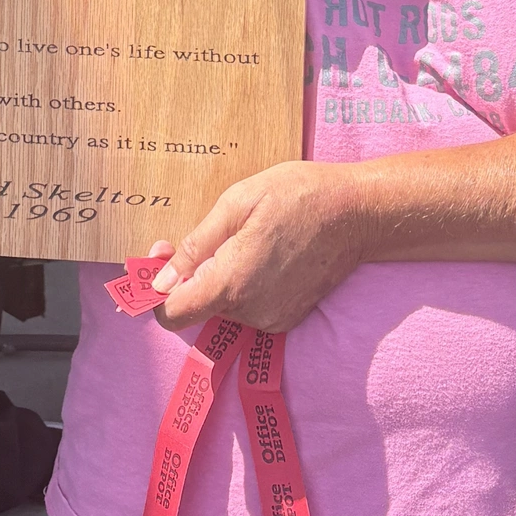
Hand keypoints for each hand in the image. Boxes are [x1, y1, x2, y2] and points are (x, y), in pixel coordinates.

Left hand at [148, 161, 372, 333]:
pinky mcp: (288, 318)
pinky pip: (248, 308)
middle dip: (190, 275)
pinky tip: (262, 253)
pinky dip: (243, 286)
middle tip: (205, 234)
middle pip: (197, 307)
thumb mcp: (237, 203)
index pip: (172, 315)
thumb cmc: (297, 196)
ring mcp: (272, 319)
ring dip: (220, 278)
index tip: (163, 259)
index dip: (157, 291)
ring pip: (222, 307)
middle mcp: (250, 312)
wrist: (358, 213)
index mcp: (231, 284)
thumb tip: (159, 281)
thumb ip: (195, 246)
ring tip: (243, 238)